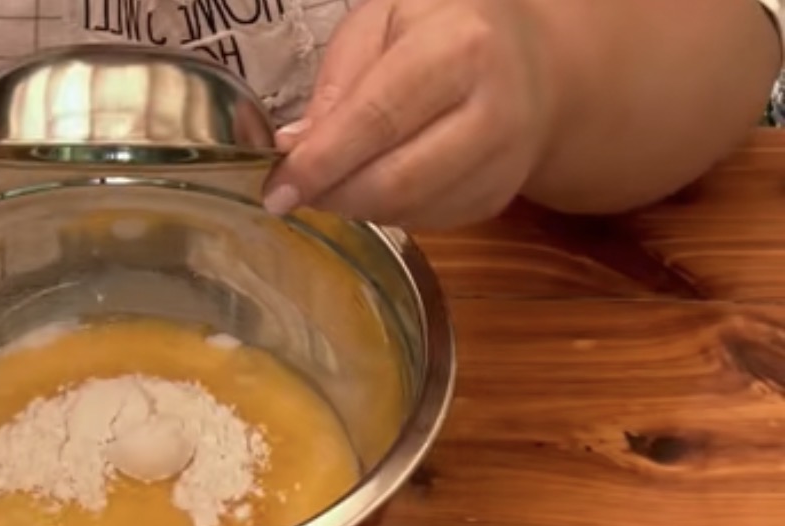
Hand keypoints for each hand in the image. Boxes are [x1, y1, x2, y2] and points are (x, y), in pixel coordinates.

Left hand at [263, 0, 556, 229]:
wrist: (532, 62)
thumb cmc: (443, 30)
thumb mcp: (384, 20)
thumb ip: (338, 79)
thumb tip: (294, 146)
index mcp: (459, 47)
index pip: (377, 118)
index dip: (320, 163)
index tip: (276, 190)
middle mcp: (494, 108)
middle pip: (396, 180)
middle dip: (332, 195)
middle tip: (293, 194)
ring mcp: (504, 161)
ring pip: (408, 210)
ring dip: (354, 206)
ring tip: (331, 181)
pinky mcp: (499, 197)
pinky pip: (425, 222)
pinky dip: (385, 213)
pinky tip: (372, 185)